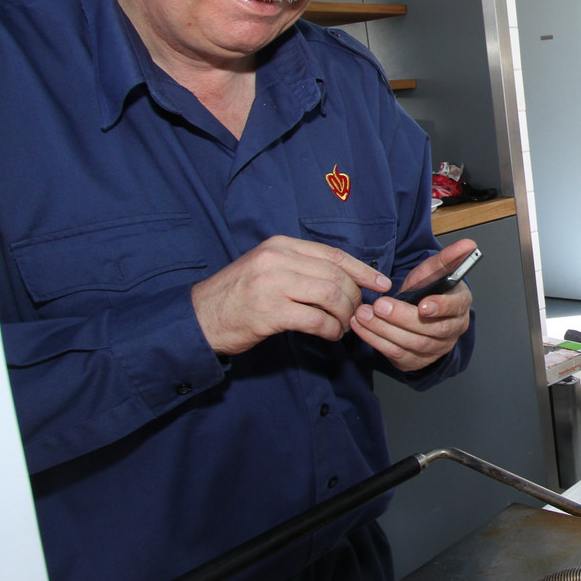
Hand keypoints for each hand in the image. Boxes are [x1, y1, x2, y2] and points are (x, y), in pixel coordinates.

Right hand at [192, 235, 392, 354]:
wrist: (199, 318)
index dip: (363, 270)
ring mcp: (273, 285)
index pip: (334, 255)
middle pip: (337, 276)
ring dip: (345, 316)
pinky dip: (331, 329)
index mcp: (281, 245)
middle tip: (357, 314)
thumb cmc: (237, 295)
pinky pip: (317, 319)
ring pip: (331, 297)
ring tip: (343, 326)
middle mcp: (278, 259)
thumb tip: (343, 278)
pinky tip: (330, 335)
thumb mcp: (266, 267)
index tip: (381, 283)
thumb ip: (300, 266)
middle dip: (355, 298)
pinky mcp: (270, 312)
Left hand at [353, 239, 475, 371]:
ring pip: (412, 343)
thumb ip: (449, 257)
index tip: (422, 305)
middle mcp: (452, 330)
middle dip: (401, 318)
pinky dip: (376, 341)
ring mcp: (436, 349)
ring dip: (384, 330)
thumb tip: (468, 243)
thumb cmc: (428, 290)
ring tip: (364, 315)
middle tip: (379, 305)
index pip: (455, 308)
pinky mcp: (417, 360)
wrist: (418, 312)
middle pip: (430, 329)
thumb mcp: (435, 271)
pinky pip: (397, 354)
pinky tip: (361, 328)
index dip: (440, 307)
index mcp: (460, 305)